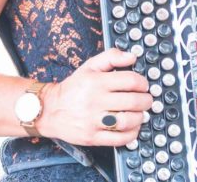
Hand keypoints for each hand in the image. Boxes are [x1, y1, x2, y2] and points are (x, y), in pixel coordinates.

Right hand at [38, 48, 152, 145]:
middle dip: (146, 100)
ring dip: (140, 117)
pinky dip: (132, 133)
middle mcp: (95, 101)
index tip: (144, 85)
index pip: (130, 81)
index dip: (143, 83)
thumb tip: (133, 56)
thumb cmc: (74, 87)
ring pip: (128, 121)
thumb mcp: (90, 66)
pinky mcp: (92, 138)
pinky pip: (120, 139)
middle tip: (146, 100)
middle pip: (133, 102)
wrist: (50, 110)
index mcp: (96, 82)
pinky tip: (132, 126)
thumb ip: (112, 57)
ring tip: (140, 113)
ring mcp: (93, 121)